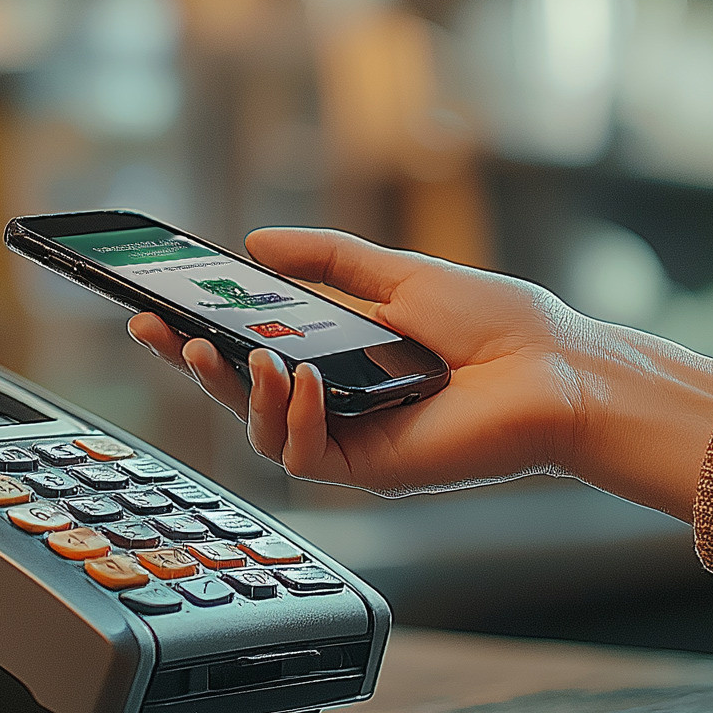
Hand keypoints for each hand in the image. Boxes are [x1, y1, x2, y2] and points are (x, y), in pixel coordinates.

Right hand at [127, 229, 712, 517]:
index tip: (156, 308)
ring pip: (263, 432)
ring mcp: (353, 440)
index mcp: (341, 359)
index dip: (201, 334)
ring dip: (241, 394)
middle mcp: (339, 403)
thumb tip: (258, 243)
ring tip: (244, 355)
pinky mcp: (372, 470)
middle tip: (158, 332)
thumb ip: (329, 261)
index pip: (253, 352)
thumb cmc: (498, 324)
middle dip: (192, 367)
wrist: (556, 369)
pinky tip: (303, 383)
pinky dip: (294, 418)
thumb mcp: (399, 274)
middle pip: (243, 396)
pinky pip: (306, 456)